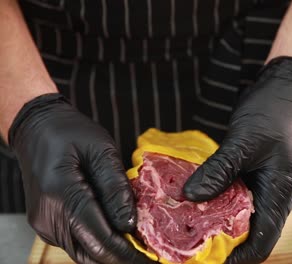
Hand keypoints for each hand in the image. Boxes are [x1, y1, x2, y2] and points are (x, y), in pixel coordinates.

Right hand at [8, 94, 152, 263]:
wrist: (37, 129)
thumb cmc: (69, 133)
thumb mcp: (101, 149)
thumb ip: (116, 187)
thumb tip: (130, 223)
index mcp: (60, 192)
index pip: (98, 236)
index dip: (126, 252)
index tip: (149, 258)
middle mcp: (47, 215)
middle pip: (90, 252)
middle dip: (121, 256)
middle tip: (148, 254)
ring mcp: (44, 223)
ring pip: (83, 252)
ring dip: (111, 251)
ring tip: (138, 244)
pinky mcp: (47, 225)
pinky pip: (77, 243)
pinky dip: (98, 242)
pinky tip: (118, 233)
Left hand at [183, 57, 291, 262]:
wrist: (287, 88)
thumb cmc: (275, 113)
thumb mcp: (244, 142)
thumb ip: (219, 171)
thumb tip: (190, 197)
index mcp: (279, 195)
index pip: (261, 243)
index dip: (235, 258)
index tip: (204, 259)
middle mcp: (273, 197)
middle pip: (248, 234)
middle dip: (219, 241)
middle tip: (185, 240)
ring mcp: (263, 185)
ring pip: (238, 215)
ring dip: (214, 219)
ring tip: (183, 221)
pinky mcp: (252, 174)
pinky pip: (233, 195)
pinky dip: (214, 198)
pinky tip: (193, 194)